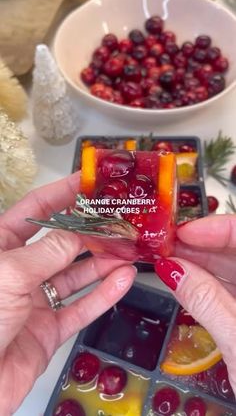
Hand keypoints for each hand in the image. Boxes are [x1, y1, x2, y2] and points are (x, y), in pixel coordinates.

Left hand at [0, 172, 135, 415]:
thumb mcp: (10, 274)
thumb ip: (49, 252)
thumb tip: (79, 234)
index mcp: (1, 248)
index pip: (35, 212)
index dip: (62, 194)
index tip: (89, 181)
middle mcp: (19, 271)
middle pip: (62, 243)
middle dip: (91, 231)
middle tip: (120, 219)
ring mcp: (35, 301)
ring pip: (76, 276)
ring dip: (103, 263)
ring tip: (130, 249)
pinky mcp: (49, 330)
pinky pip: (81, 308)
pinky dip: (103, 294)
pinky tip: (123, 280)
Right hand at [155, 215, 235, 396]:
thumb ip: (206, 301)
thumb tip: (173, 270)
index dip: (214, 228)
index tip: (183, 233)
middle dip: (200, 244)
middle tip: (168, 245)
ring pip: (233, 266)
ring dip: (200, 261)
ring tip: (171, 259)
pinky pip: (230, 286)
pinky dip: (207, 282)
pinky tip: (187, 280)